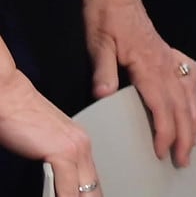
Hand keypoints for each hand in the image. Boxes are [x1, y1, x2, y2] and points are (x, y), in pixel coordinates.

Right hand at [0, 40, 95, 192]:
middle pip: (94, 188)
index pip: (93, 181)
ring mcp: (76, 149)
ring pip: (86, 190)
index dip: (92, 195)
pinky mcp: (62, 152)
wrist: (11, 97)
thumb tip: (56, 180)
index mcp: (81, 144)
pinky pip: (68, 188)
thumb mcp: (44, 143)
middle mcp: (84, 146)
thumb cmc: (21, 119)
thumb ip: (55, 160)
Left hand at [82, 0, 195, 166]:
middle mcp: (164, 60)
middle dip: (185, 133)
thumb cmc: (104, 14)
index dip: (165, 131)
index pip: (162, 105)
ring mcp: (168, 54)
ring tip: (194, 138)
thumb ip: (103, 70)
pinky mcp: (166, 48)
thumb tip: (104, 95)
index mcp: (148, 63)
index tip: (164, 151)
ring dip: (194, 117)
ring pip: (190, 91)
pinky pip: (189, 72)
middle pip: (181, 104)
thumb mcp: (97, 43)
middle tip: (184, 157)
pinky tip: (195, 98)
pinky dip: (195, 89)